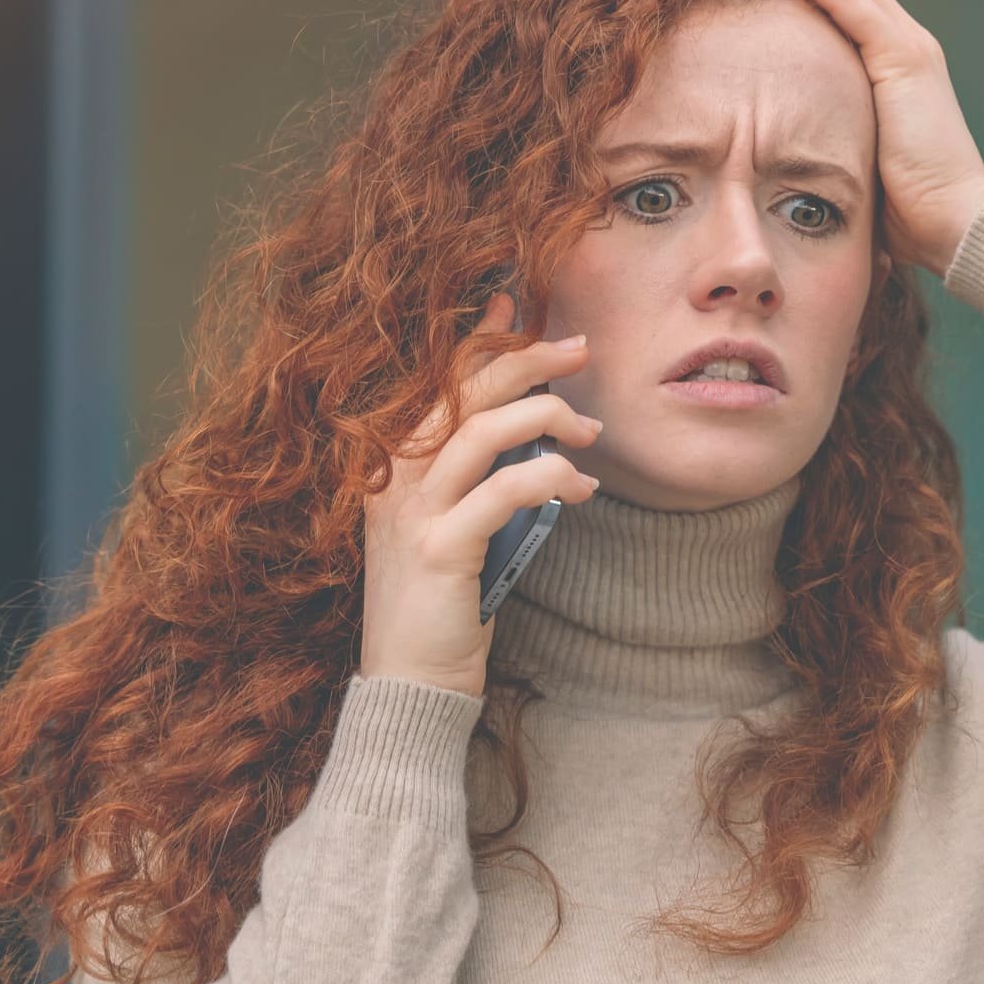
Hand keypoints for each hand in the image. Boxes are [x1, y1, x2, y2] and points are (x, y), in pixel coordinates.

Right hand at [358, 291, 602, 699]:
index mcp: (392, 466)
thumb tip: (528, 422)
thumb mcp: (455, 526)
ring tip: (591, 432)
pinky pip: (502, 493)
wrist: (411, 683)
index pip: (435, 383)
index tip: (513, 299)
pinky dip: (549, 479)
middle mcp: (393, 479)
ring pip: (480, 432)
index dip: (475, 337)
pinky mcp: (441, 550)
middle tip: (579, 349)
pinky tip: (580, 487)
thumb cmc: (443, 605)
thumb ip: (477, 475)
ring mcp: (412, 513)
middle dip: (522, 358)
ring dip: (545, 417)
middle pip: (459, 392)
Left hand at [774, 0, 983, 278]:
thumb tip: (784, 148)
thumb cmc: (907, 207)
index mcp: (898, 66)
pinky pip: (855, 7)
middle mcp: (908, 45)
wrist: (954, 222)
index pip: (849, 2)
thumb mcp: (861, 154)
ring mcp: (909, 48)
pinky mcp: (905, 60)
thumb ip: (834, 132)